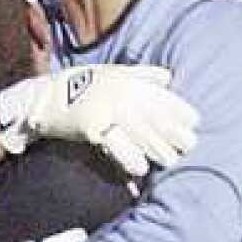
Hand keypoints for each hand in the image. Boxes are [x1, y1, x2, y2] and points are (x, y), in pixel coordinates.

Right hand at [0, 65, 197, 176]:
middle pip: (155, 116)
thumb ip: (142, 74)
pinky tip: (142, 169)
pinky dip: (129, 157)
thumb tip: (168, 77)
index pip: (162, 97)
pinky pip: (115, 144)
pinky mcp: (92, 127)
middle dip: (174, 133)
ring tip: (171, 161)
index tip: (194, 124)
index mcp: (129, 81)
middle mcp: (121, 94)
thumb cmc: (83, 84)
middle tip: (190, 146)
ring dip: (158, 148)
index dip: (180, 111)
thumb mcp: (113, 72)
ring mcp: (107, 110)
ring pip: (140, 132)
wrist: (47, 96)